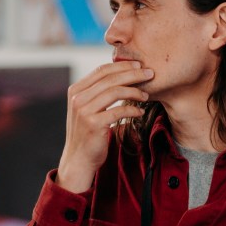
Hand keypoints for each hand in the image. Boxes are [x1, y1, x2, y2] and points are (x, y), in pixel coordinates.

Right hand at [56, 61, 152, 191]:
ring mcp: (84, 111)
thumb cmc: (88, 133)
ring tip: (146, 95)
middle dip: (133, 74)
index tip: (139, 66)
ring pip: (114, 92)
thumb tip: (121, 76)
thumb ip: (97, 93)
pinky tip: (140, 111)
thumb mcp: (87, 108)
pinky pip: (118, 111)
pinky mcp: (93, 124)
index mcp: (76, 90)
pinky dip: (132, 109)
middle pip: (110, 78)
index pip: (101, 70)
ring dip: (134, 91)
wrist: (78, 159)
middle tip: (150, 74)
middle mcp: (78, 98)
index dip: (122, 66)